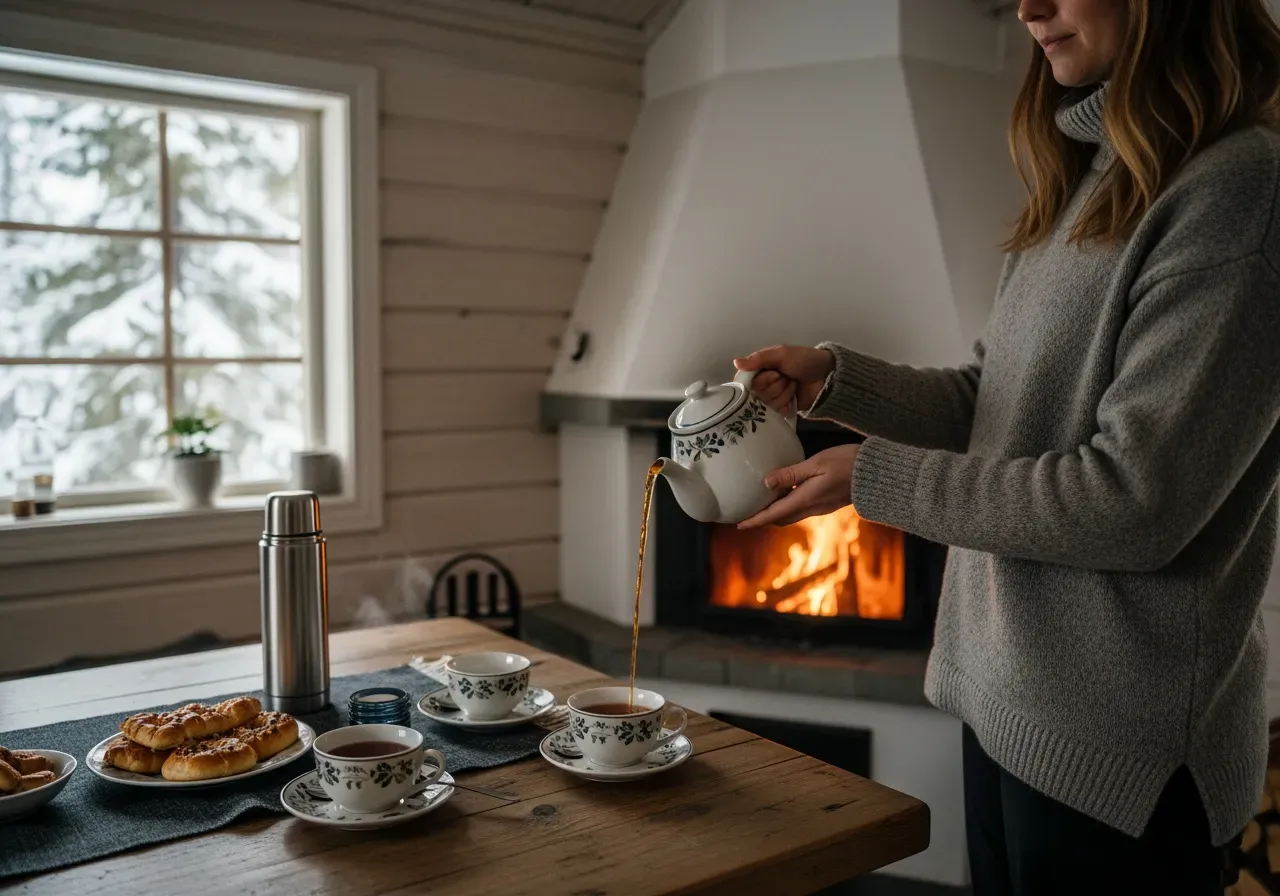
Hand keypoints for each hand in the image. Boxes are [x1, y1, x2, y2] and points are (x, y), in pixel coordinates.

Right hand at [733, 345, 834, 414]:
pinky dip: (787, 405)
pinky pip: (775, 415)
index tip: (775, 374)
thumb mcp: (782, 353)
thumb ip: (759, 358)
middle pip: (756, 396)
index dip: (760, 381)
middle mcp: (760, 386)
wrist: (828, 376)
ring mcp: (770, 400)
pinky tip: (794, 398)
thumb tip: (735, 363)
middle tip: (787, 377)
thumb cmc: (805, 360)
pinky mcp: (780, 412)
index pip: (745, 382)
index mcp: (758, 370)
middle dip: (776, 386)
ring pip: (766, 406)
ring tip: (794, 385)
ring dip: (784, 394)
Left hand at [738, 444, 859, 528]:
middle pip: (781, 518)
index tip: (739, 523)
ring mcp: (822, 507)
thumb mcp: (817, 463)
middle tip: (747, 513)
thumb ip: (791, 474)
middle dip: (763, 518)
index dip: (756, 520)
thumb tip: (766, 483)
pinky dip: (789, 505)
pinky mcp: (829, 502)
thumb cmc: (848, 463)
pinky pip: (802, 508)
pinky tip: (785, 492)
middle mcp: (812, 508)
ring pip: (792, 514)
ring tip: (762, 503)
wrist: (878, 473)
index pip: (774, 514)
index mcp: (806, 499)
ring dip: (776, 512)